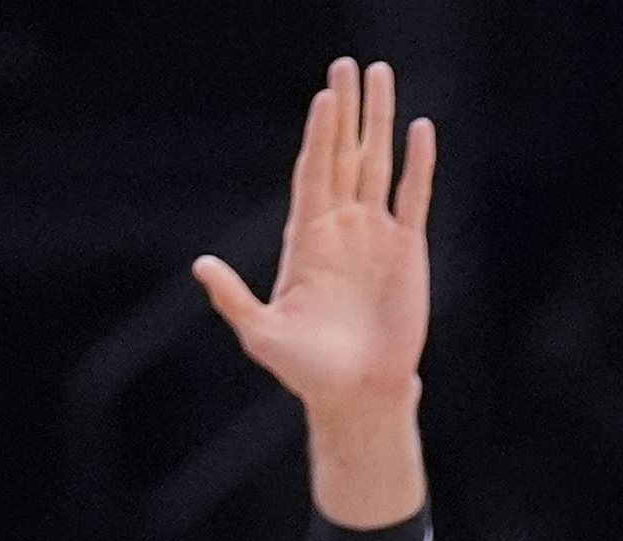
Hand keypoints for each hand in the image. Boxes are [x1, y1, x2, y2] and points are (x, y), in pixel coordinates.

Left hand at [196, 58, 433, 419]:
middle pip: (344, 155)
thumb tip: (201, 265)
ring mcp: (375, 235)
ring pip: (379, 165)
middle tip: (350, 65)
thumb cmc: (306, 371)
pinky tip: (421, 130)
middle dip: (348, 111)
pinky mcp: (407, 251)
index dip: (319, 134)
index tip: (324, 95)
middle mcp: (340, 227)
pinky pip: (414, 198)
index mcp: (306, 238)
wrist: (358, 394)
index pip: (313, 172)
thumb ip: (234, 298)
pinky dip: (419, 165)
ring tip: (384, 76)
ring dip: (381, 122)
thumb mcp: (262, 334)